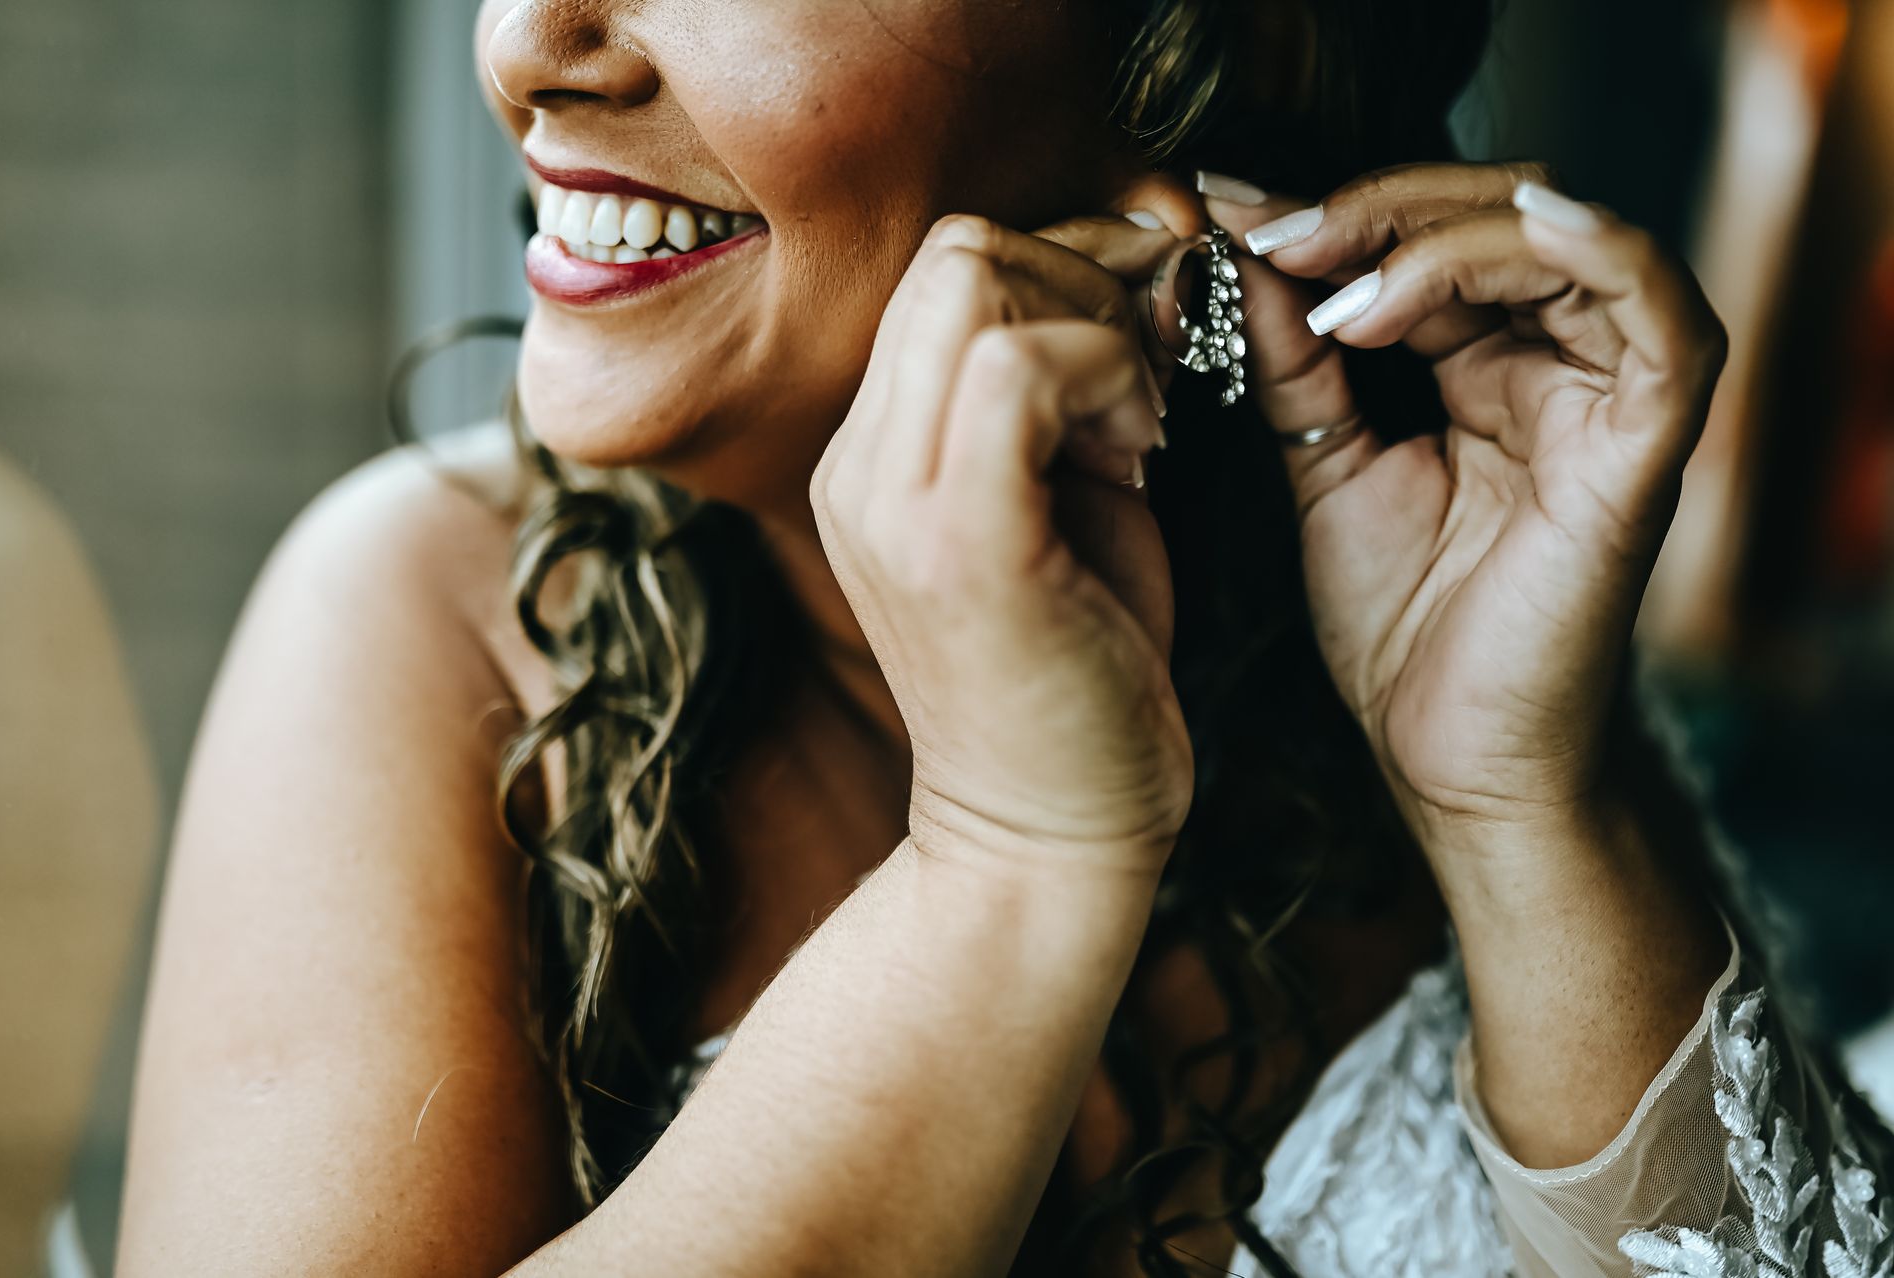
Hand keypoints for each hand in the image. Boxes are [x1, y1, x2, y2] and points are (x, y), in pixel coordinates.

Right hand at [811, 205, 1194, 878]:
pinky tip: (1143, 451)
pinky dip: (1103, 375)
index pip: (944, 269)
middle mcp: (862, 469)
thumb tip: (1130, 282)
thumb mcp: (1059, 509)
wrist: (1044, 839)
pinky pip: (1017, 368)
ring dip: (1095, 326)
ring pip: (977, 284)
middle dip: (1083, 277)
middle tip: (1145, 373)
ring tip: (1140, 423)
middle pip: (956, 252)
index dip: (1061, 267)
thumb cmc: (1074, 676)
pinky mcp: (960, 542)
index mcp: (877, 458)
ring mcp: (894, 503)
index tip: (1135, 347)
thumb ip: (1069, 398)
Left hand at [1202, 164, 1726, 860]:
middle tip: (1279, 231)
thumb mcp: (1325, 467)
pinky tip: (1488, 246)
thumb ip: (1297, 361)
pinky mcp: (1644, 449)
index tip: (1234, 216)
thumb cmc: (1401, 630)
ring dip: (1443, 232)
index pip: (1433, 241)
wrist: (1449, 761)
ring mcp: (1610, 402)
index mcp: (1488, 369)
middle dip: (1379, 208)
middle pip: (1500, 216)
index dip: (1338, 217)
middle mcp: (1560, 368)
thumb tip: (1244, 247)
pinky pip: (1658, 319)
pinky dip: (1588, 255)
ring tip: (1337, 270)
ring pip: (1566, 241)